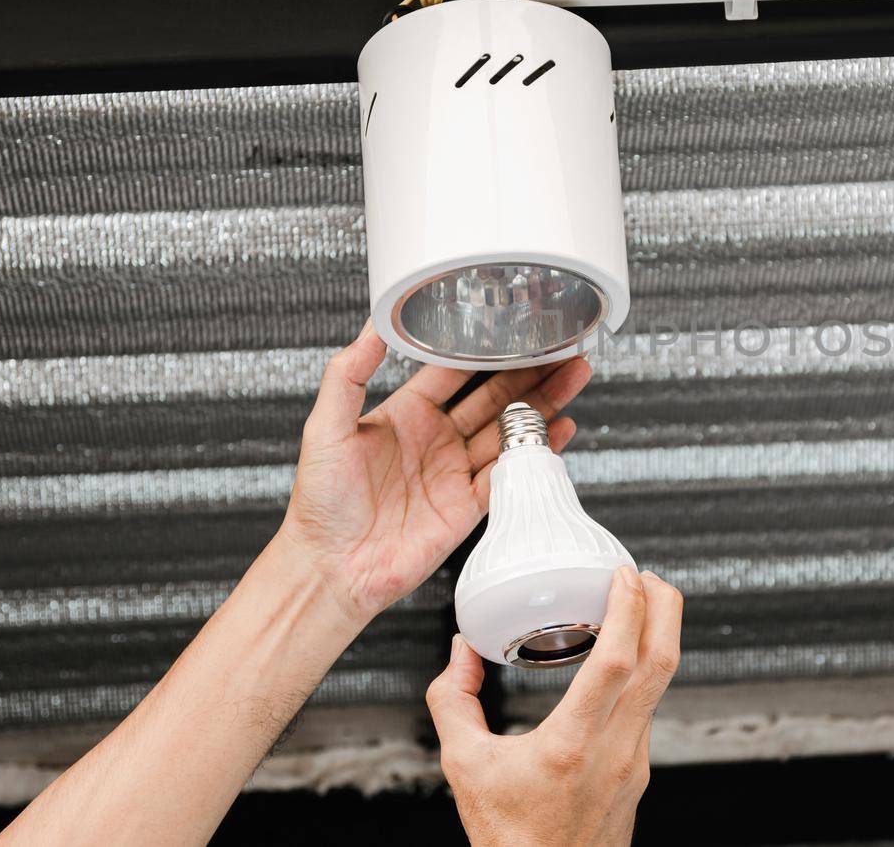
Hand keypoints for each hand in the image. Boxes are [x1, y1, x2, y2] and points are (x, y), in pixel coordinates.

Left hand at [280, 319, 593, 626]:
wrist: (331, 569)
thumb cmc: (319, 503)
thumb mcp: (326, 427)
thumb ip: (348, 373)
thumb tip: (373, 324)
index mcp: (405, 414)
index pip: (454, 372)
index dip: (485, 349)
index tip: (512, 327)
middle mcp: (435, 440)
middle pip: (493, 396)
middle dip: (529, 372)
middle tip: (560, 347)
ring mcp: (454, 472)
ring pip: (508, 430)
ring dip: (542, 404)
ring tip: (575, 375)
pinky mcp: (468, 507)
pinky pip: (510, 473)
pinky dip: (539, 451)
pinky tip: (561, 428)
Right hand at [426, 567, 683, 846]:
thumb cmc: (509, 840)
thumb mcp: (464, 768)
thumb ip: (453, 703)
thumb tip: (460, 653)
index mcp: (572, 745)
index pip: (617, 662)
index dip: (627, 609)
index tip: (625, 575)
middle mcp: (616, 751)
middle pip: (662, 663)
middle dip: (664, 608)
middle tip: (647, 576)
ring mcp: (636, 762)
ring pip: (661, 685)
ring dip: (657, 638)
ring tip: (638, 607)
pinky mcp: (640, 772)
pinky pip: (649, 709)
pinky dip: (644, 672)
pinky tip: (624, 661)